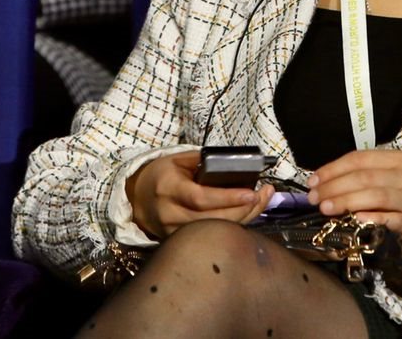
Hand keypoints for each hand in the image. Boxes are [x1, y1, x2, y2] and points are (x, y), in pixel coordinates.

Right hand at [126, 151, 273, 239]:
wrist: (137, 198)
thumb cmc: (161, 175)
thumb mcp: (176, 160)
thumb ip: (202, 160)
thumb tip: (232, 162)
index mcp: (169, 188)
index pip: (201, 198)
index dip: (228, 198)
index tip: (251, 193)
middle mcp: (170, 213)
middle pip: (211, 219)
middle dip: (242, 210)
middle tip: (263, 196)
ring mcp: (173, 231)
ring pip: (213, 231)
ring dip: (242, 219)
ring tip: (261, 202)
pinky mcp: (179, 242)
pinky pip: (209, 237)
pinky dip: (231, 227)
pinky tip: (247, 214)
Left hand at [307, 149, 401, 258]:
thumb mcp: (399, 176)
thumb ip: (371, 176)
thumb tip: (330, 183)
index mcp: (398, 159)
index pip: (360, 158)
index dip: (333, 169)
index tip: (313, 180)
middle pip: (364, 176)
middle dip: (334, 186)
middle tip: (313, 197)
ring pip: (375, 194)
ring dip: (346, 201)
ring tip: (325, 208)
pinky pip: (392, 217)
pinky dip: (372, 217)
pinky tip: (355, 220)